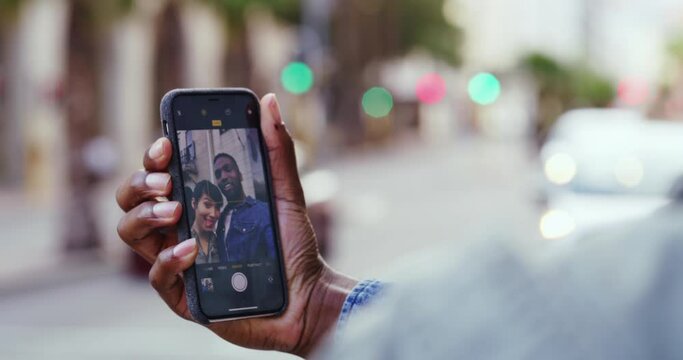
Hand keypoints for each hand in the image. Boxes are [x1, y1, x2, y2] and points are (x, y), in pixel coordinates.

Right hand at [116, 93, 356, 356]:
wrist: (306, 296)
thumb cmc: (292, 245)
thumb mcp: (287, 192)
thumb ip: (276, 148)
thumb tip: (267, 102)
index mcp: (197, 202)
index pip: (159, 172)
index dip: (153, 156)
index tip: (166, 144)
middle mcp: (180, 228)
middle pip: (132, 199)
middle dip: (139, 183)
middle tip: (166, 182)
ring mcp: (177, 261)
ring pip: (131, 232)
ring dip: (145, 215)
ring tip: (176, 212)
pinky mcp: (183, 295)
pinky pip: (157, 274)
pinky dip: (169, 258)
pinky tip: (193, 249)